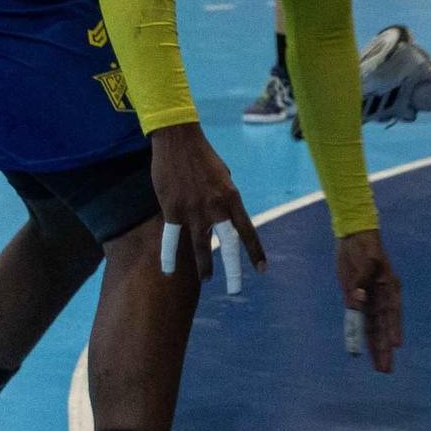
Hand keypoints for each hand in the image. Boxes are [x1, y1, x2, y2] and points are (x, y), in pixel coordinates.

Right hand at [150, 123, 266, 291]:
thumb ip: (227, 198)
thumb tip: (227, 215)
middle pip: (227, 245)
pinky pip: (171, 238)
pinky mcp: (172, 209)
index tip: (262, 270)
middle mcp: (215, 207)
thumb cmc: (204, 157)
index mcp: (232, 198)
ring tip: (206, 281)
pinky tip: (169, 271)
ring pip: (199, 246)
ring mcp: (193, 210)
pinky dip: (169, 256)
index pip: (247, 231)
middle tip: (237, 290)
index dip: (255, 252)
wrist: (179, 141)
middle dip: (233, 269)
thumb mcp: (225, 176)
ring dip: (203, 266)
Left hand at [335, 229, 402, 371]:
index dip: (393, 328)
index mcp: (389, 286)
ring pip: (374, 329)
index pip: (392, 311)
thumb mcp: (365, 260)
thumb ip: (360, 281)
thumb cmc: (363, 246)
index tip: (396, 345)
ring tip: (381, 368)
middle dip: (385, 348)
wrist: (352, 237)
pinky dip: (361, 336)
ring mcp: (371, 301)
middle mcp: (382, 297)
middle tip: (386, 369)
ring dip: (376, 348)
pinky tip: (362, 351)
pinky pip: (360, 322)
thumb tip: (358, 301)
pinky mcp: (357, 300)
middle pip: (384, 326)